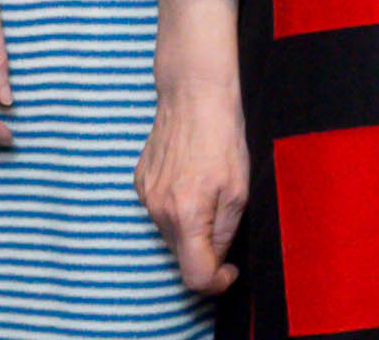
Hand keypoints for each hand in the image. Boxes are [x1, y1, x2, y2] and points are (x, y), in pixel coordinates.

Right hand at [138, 0, 245, 292]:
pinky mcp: (140, 181)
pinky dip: (178, 208)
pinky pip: (161, 210)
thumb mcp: (238, 191)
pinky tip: (191, 180)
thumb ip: (225, 233)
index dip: (216, 283)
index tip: (231, 270)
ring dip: (192, 227)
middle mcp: (158, 209)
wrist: (193, 95)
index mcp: (186, 214)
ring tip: (210, 193)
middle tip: (227, 220)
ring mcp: (145, 194)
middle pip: (182, 255)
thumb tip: (217, 258)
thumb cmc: (222, 138)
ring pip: (171, 233)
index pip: (194, 276)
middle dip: (207, 249)